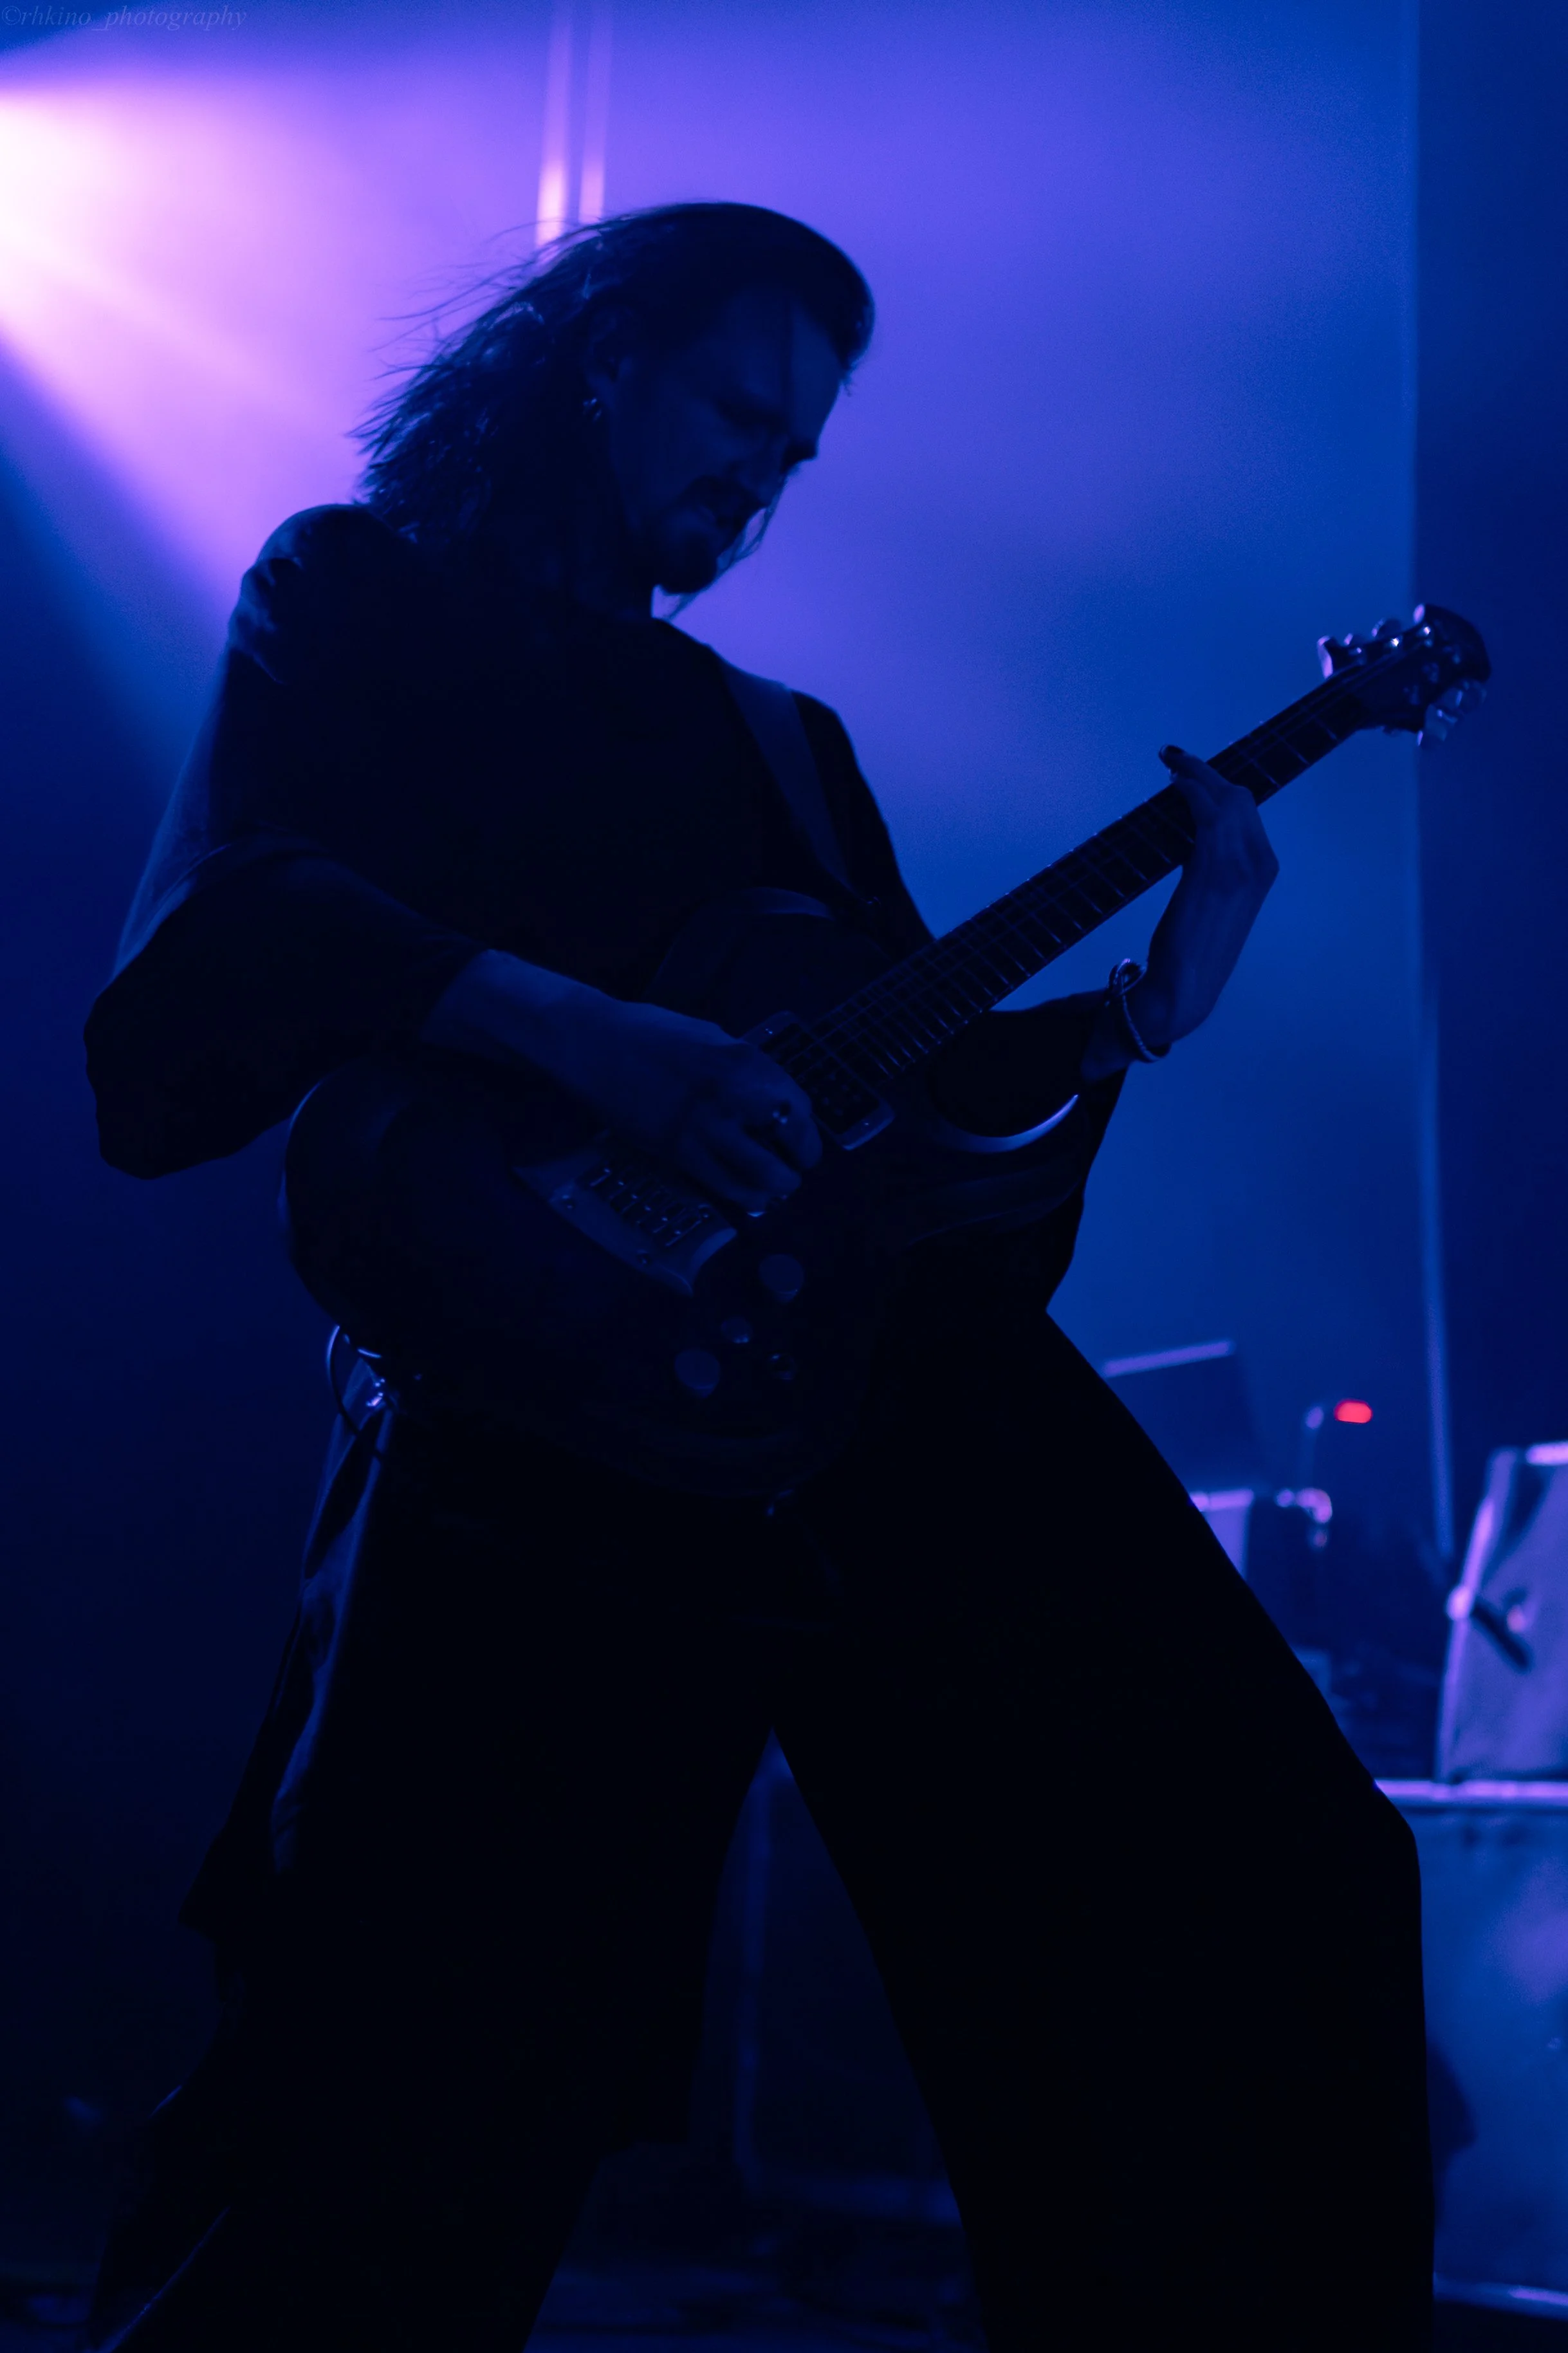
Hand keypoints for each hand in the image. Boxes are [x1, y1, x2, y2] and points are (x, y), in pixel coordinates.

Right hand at [421, 951, 820, 1212]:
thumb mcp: (709, 1038)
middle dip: (798, 1162)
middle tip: (797, 1168)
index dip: (806, 1127)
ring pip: (755, 1174)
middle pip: (787, 1141)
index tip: (802, 1136)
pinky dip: (737, 1194)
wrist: (592, 1044)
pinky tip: (743, 1193)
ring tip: (776, 1188)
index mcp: (741, 1059)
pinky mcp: (672, 1150)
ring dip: (773, 1187)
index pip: (796, 1103)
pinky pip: (716, 1183)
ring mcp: (700, 1127)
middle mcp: (728, 1095)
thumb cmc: (651, 1033)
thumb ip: (740, 1067)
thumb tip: (767, 1098)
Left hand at [1081, 744, 1277, 1078]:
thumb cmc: (1192, 948)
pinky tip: (1173, 785)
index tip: (1191, 770)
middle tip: (1174, 758)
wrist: (1186, 986)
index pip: (1247, 810)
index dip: (1219, 784)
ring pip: (1223, 798)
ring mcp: (1239, 865)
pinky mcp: (1213, 869)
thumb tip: (1190, 836)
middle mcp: (1259, 863)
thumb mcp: (1213, 901)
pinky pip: (1206, 813)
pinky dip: (1189, 790)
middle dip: (1207, 771)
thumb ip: (1212, 867)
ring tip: (1169, 763)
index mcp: (1263, 869)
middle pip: (1238, 796)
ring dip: (1194, 773)